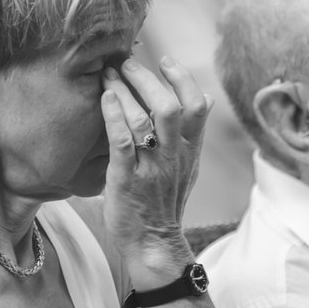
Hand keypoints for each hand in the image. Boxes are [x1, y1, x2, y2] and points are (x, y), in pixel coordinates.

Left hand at [100, 56, 210, 288]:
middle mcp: (173, 157)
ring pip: (143, 122)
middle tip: (126, 62)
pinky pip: (122, 144)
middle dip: (147, 79)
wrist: (154, 246)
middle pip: (170, 107)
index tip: (165, 61)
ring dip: (125, 92)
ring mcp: (150, 169)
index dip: (183, 79)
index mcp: (189, 151)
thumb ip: (192, 134)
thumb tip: (204, 99)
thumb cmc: (164, 203)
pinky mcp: (126, 181)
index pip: (196, 107)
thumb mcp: (187, 167)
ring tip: (108, 75)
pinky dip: (113, 118)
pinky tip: (104, 99)